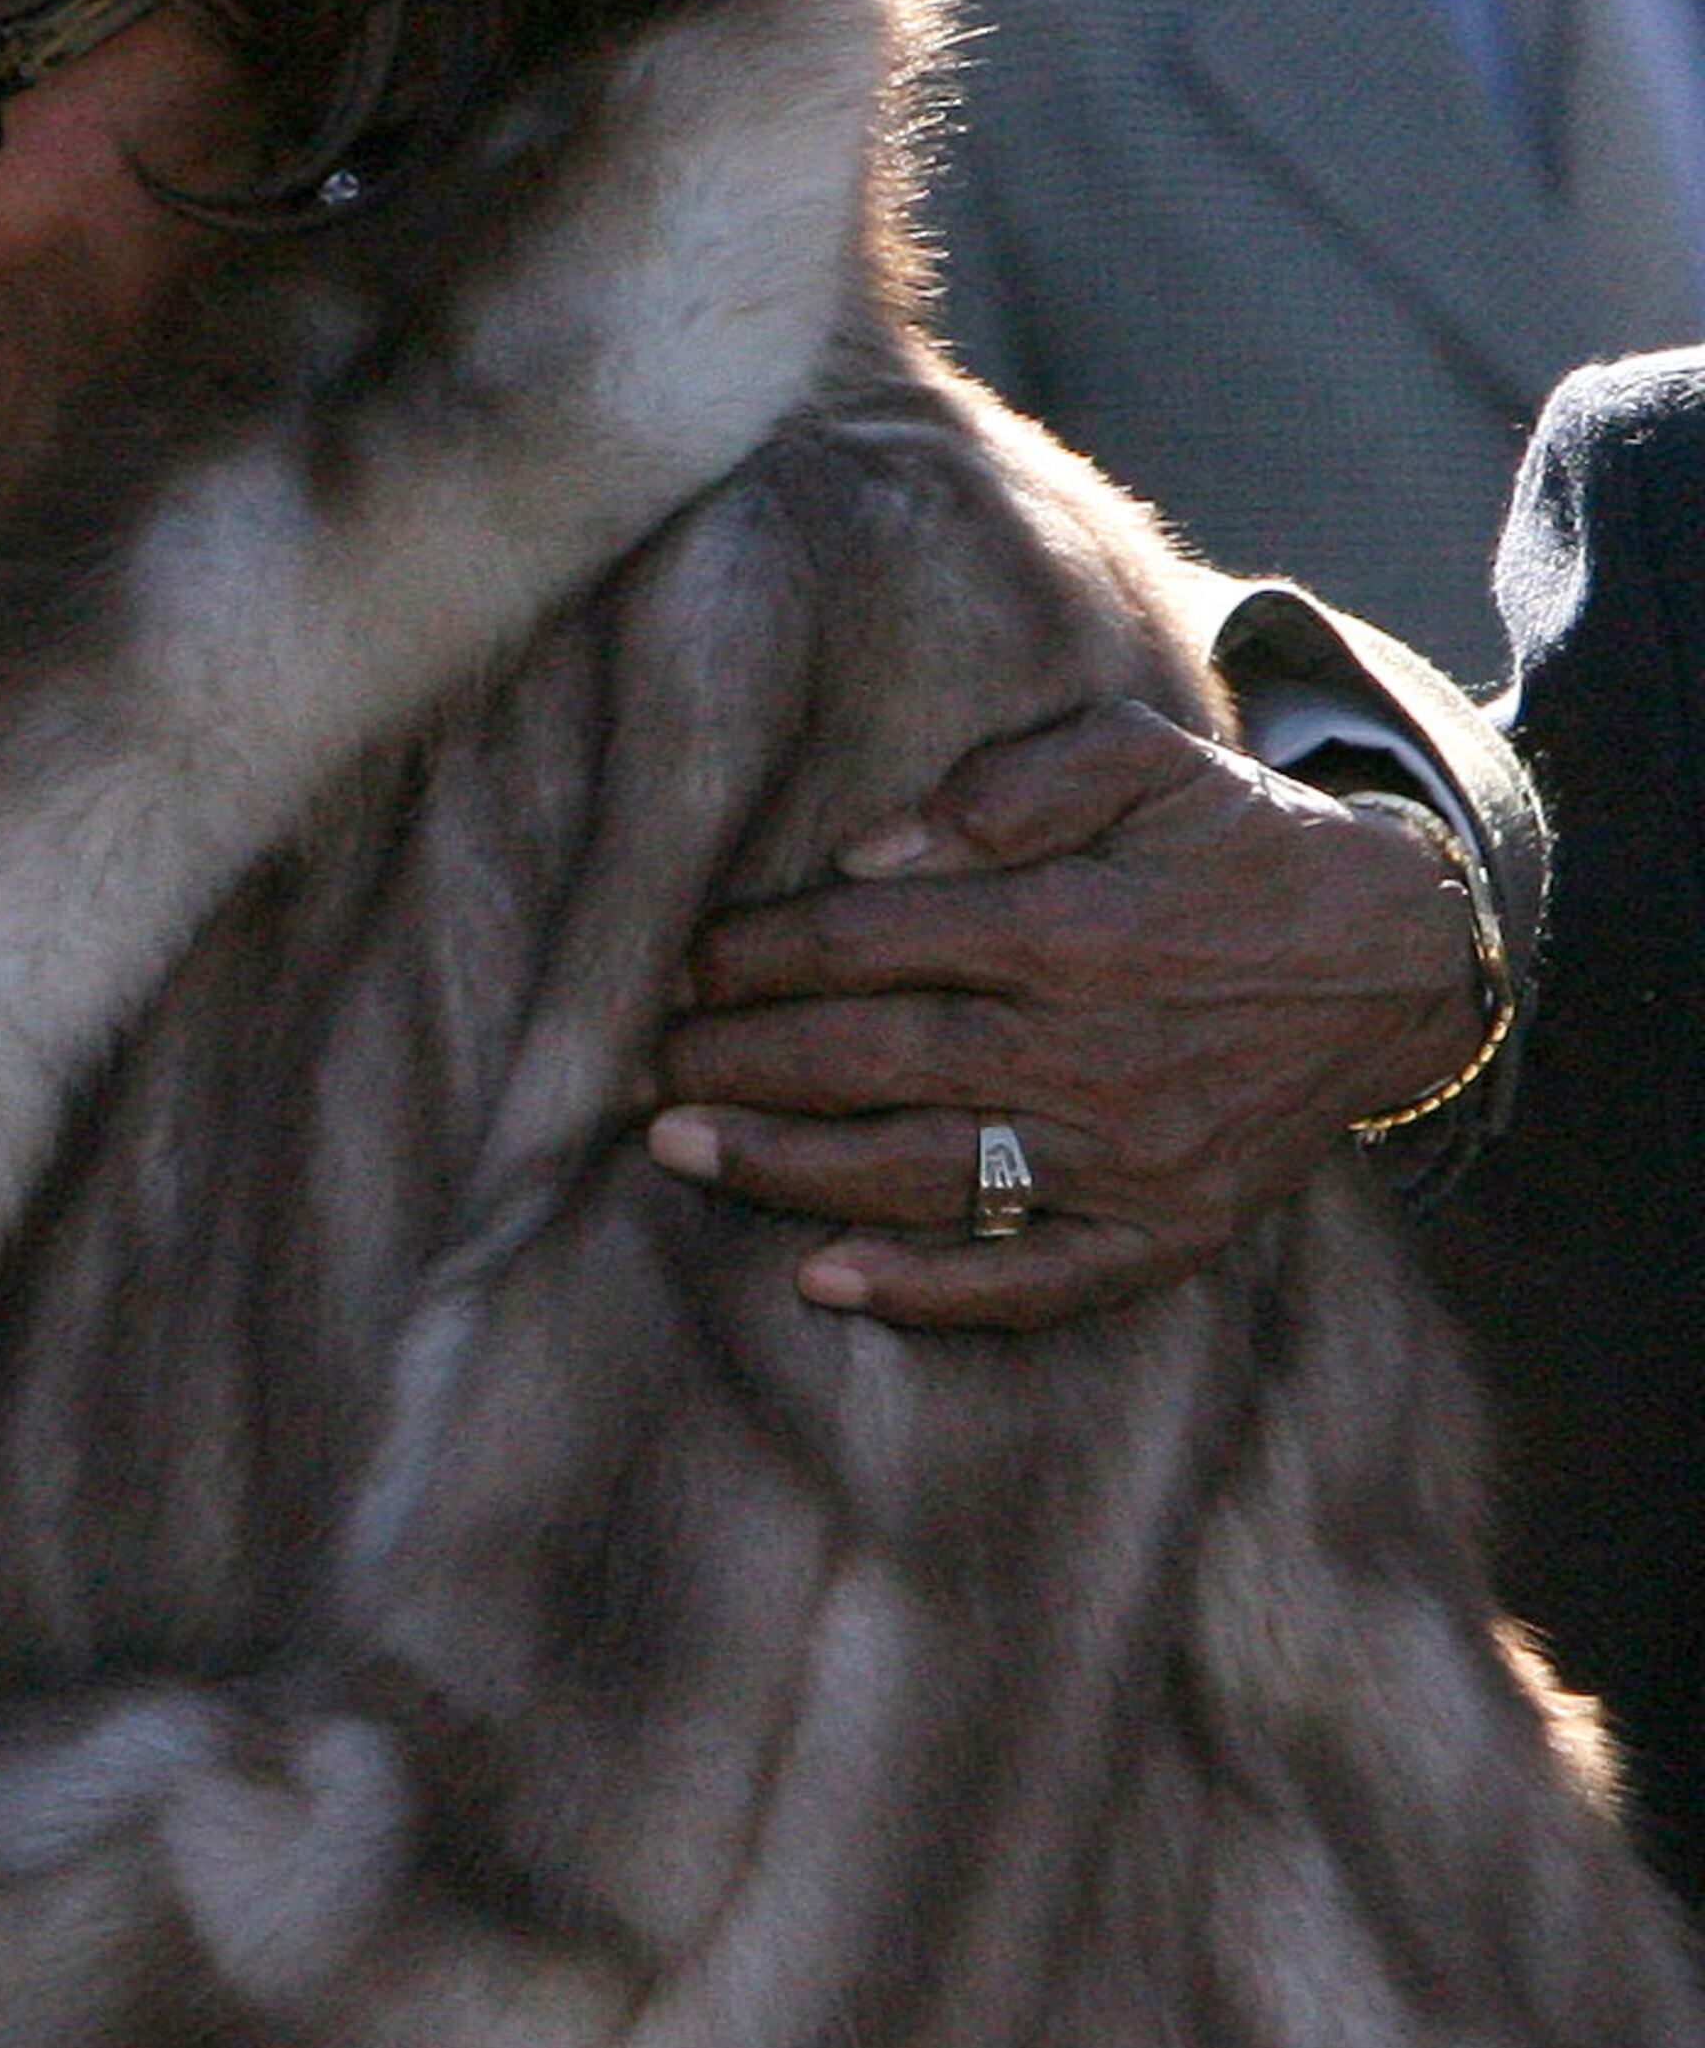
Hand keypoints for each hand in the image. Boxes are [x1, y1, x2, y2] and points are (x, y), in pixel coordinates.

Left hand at [646, 698, 1483, 1330]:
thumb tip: (869, 851)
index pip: (872, 944)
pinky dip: (926, 1289)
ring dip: (790, 1169)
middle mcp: (1092, 1047)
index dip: (760, 955)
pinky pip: (1032, 1278)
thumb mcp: (1149, 758)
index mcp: (1075, 926)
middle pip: (875, 1060)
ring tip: (682, 1149)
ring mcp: (1128, 1154)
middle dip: (743, 1065)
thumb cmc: (1244, 843)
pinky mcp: (1164, 1231)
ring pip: (925, 1171)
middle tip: (643, 1069)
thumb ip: (1014, 781)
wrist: (1403, 960)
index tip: (681, 966)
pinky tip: (827, 1282)